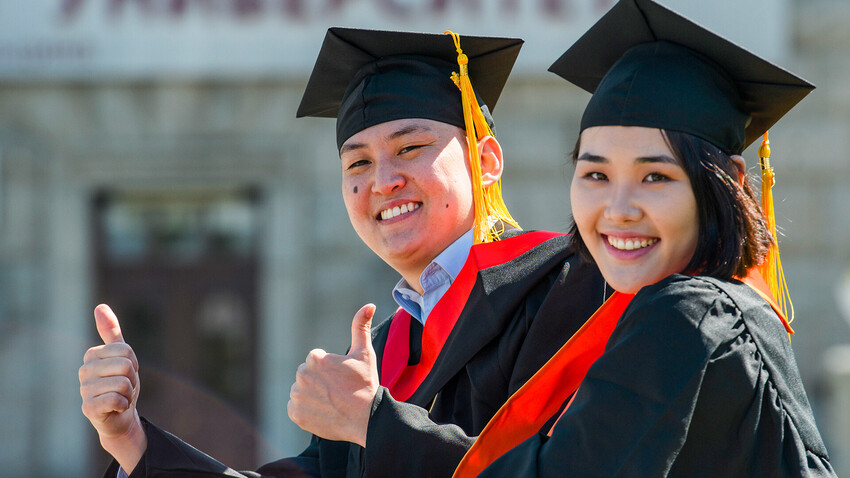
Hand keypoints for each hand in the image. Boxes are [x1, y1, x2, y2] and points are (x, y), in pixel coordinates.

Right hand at [79, 304, 146, 470]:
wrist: (119, 416)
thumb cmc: (121, 383)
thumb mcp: (121, 355)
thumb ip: (111, 332)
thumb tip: (100, 306)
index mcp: (91, 355)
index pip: (126, 350)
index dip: (134, 363)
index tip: (126, 373)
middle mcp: (84, 371)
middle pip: (126, 366)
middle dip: (132, 379)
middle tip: (124, 387)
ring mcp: (84, 390)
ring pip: (123, 383)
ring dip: (129, 393)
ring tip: (120, 397)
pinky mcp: (88, 408)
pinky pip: (117, 399)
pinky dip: (124, 405)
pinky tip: (116, 408)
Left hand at [288, 304, 378, 446]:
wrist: (366, 418)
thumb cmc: (366, 384)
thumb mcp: (365, 353)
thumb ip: (361, 327)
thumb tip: (369, 305)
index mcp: (315, 358)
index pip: (317, 361)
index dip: (331, 370)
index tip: (342, 379)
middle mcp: (302, 374)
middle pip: (307, 375)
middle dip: (319, 381)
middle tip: (338, 392)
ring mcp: (297, 395)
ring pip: (301, 390)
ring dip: (312, 394)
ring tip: (331, 402)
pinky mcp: (294, 413)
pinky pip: (295, 408)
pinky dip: (305, 410)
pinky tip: (322, 411)